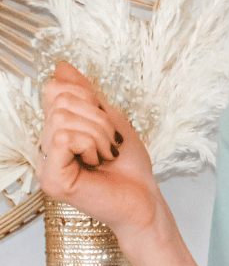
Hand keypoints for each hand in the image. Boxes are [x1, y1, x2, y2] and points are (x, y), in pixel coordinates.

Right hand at [37, 63, 160, 241]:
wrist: (145, 198)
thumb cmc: (130, 165)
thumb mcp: (110, 119)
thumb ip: (85, 94)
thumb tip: (62, 67)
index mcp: (56, 131)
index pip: (56, 89)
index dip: (89, 99)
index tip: (107, 126)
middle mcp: (45, 146)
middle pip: (59, 99)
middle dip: (96, 117)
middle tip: (109, 144)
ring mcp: (45, 164)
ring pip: (62, 117)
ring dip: (97, 134)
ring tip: (105, 155)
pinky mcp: (52, 178)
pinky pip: (64, 137)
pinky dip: (90, 144)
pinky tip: (97, 163)